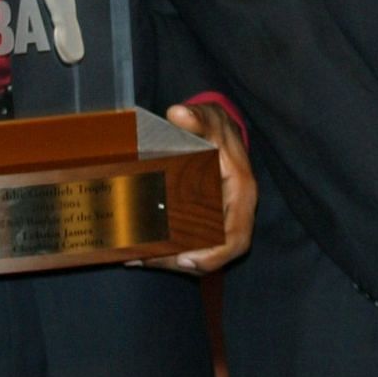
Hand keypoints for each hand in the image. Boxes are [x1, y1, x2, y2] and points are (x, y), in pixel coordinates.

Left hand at [137, 102, 255, 273]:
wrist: (217, 129)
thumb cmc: (216, 126)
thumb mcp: (209, 119)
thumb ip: (196, 118)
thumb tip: (178, 114)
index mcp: (241, 193)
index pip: (237, 238)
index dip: (214, 256)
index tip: (185, 261)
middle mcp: (234, 213)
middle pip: (213, 253)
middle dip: (179, 262)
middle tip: (146, 260)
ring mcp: (220, 220)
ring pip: (199, 253)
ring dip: (168, 259)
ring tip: (136, 257)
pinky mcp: (205, 221)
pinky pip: (189, 243)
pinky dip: (166, 249)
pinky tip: (139, 249)